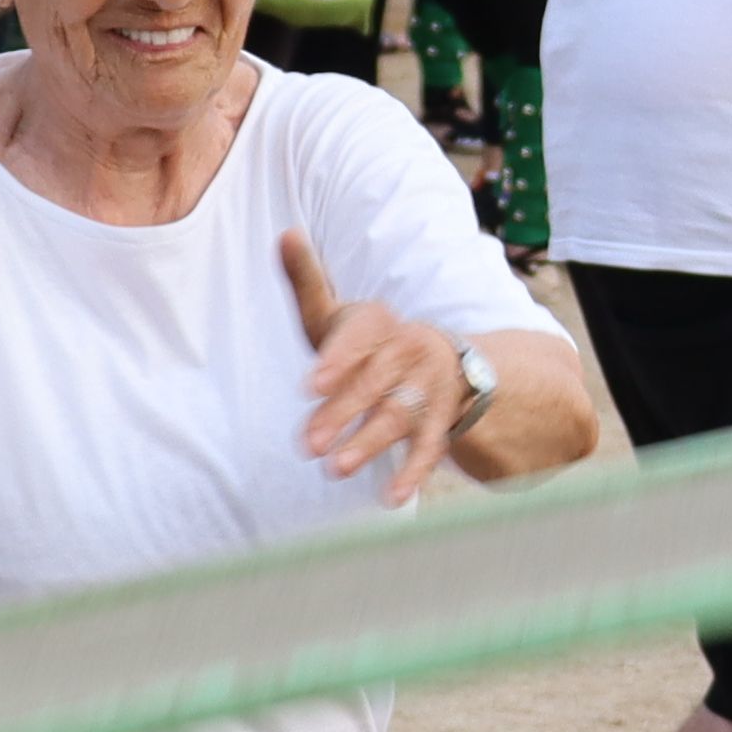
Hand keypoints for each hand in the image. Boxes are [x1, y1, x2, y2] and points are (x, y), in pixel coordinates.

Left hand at [281, 230, 474, 506]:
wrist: (446, 362)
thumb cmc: (370, 341)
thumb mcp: (340, 313)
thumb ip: (309, 280)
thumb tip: (285, 233)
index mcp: (381, 322)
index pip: (362, 335)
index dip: (339, 359)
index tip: (311, 383)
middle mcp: (410, 349)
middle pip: (374, 382)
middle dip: (341, 413)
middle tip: (308, 444)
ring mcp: (430, 387)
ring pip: (399, 415)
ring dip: (369, 443)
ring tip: (336, 469)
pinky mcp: (442, 421)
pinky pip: (431, 448)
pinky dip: (412, 472)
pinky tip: (391, 498)